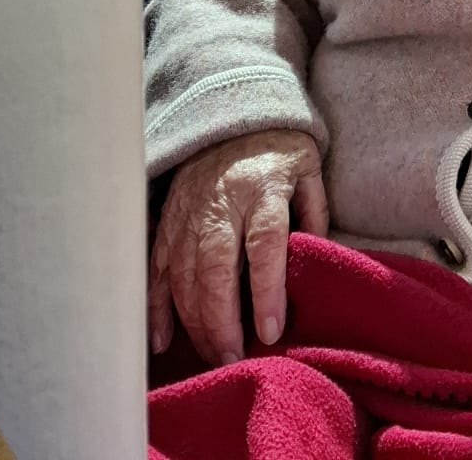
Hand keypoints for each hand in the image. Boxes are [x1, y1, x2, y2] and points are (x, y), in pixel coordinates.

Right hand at [148, 127, 328, 364]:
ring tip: (212, 354)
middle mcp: (222, 201)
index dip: (267, 290)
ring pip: (184, 275)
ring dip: (194, 321)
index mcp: (264, 186)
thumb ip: (313, 215)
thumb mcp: (308, 171)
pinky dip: (157, 306)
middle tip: (232, 357)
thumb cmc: (278, 150)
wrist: (231, 113)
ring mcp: (188, 212)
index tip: (270, 331)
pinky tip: (163, 339)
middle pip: (216, 267)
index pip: (265, 243)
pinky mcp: (167, 220)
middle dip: (221, 320)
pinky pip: (158, 269)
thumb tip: (315, 263)